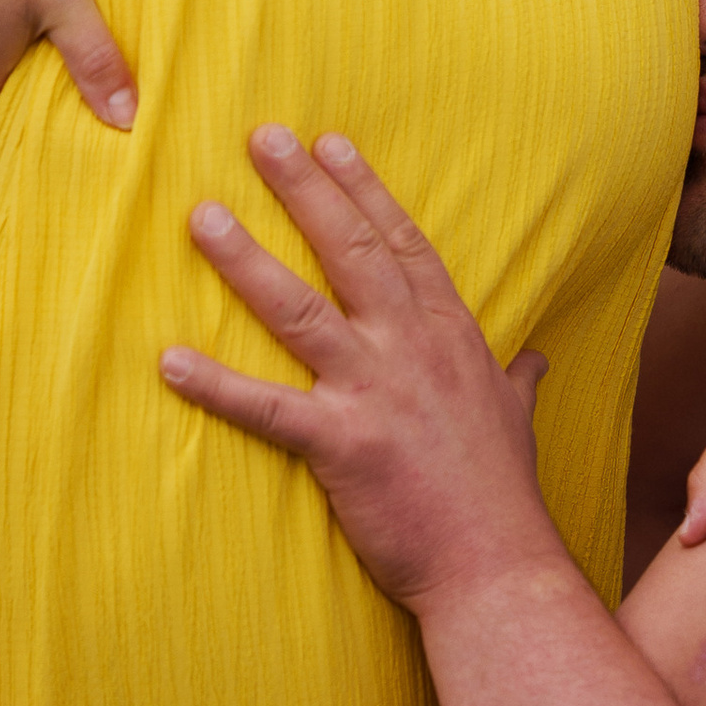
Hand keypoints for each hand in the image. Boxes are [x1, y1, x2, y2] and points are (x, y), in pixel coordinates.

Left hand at [159, 129, 556, 611]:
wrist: (498, 566)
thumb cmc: (502, 495)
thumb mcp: (518, 419)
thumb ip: (518, 379)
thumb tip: (536, 358)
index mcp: (451, 336)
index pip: (404, 243)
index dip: (365, 190)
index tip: (330, 142)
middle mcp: (413, 349)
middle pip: (352, 251)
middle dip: (305, 190)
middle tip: (262, 138)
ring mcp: (376, 393)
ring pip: (300, 310)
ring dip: (246, 260)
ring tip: (201, 215)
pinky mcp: (342, 445)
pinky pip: (265, 408)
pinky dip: (214, 385)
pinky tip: (169, 360)